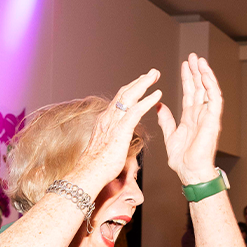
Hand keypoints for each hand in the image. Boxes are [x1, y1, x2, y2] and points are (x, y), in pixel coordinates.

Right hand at [65, 69, 162, 194]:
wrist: (88, 173)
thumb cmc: (97, 167)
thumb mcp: (106, 148)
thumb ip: (113, 141)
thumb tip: (119, 144)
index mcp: (105, 122)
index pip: (118, 100)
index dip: (131, 90)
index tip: (141, 83)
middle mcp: (108, 118)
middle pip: (124, 93)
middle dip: (139, 81)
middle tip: (152, 73)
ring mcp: (113, 123)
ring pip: (129, 96)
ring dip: (144, 84)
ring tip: (155, 76)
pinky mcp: (120, 130)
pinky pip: (136, 110)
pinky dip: (147, 100)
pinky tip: (157, 94)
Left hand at [157, 54, 221, 185]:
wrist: (190, 172)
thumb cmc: (182, 160)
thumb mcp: (170, 136)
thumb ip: (166, 120)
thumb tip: (159, 106)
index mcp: (191, 118)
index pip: (190, 93)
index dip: (187, 78)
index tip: (185, 65)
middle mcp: (201, 115)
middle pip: (199, 88)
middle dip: (196, 71)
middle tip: (192, 56)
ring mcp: (208, 116)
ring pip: (208, 90)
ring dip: (204, 74)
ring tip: (199, 59)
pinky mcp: (213, 120)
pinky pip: (214, 99)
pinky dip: (210, 85)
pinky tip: (205, 74)